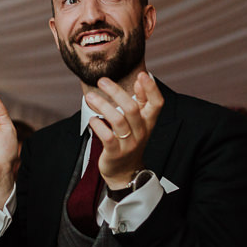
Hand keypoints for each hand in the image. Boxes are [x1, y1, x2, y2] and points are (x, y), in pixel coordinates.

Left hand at [84, 72, 162, 188]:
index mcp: (148, 122)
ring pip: (118, 120)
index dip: (151, 89)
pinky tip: (92, 119)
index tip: (142, 74)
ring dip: (102, 105)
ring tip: (90, 97)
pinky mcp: (115, 153)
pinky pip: (107, 136)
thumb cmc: (129, 140)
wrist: (124, 171)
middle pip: (132, 108)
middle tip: (102, 81)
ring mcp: (129, 143)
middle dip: (116, 92)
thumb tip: (141, 78)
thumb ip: (140, 101)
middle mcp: (141, 132)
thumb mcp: (138, 122)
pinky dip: (98, 125)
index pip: (157, 103)